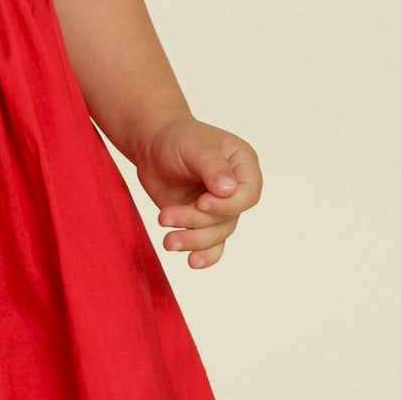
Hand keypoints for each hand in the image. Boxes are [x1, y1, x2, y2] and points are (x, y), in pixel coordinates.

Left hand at [135, 118, 261, 270]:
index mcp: (243, 165)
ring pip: (216, 234)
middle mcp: (236, 190)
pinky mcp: (202, 221)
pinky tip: (192, 261)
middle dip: (197, 222)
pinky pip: (211, 245)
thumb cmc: (177, 138)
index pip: (248, 194)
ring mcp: (220, 208)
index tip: (201, 203)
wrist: (152, 144)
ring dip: (192, 240)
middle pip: (228, 218)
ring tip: (168, 241)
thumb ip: (213, 167)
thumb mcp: (195, 146)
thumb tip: (228, 190)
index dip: (227, 205)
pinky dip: (204, 255)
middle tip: (164, 216)